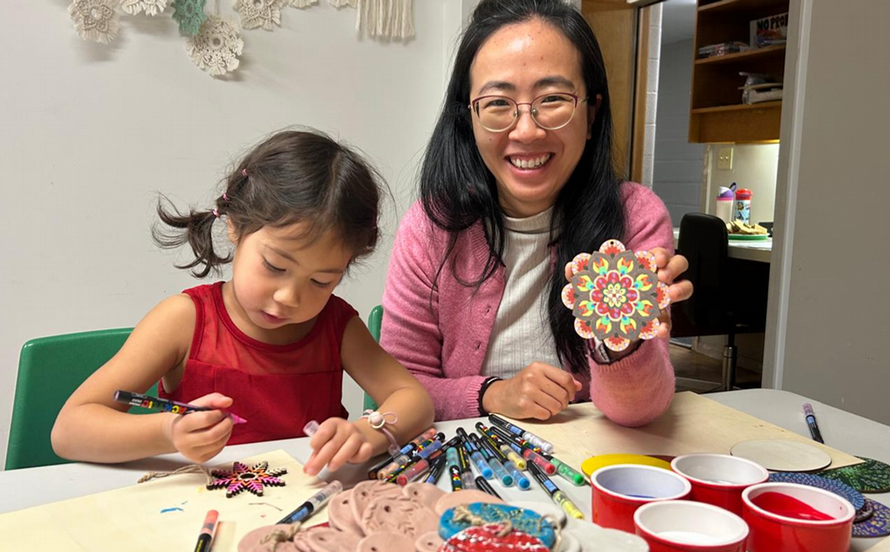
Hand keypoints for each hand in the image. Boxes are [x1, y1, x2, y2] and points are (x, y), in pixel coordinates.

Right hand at [164, 393, 233, 462]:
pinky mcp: (200, 459)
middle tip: (229, 418)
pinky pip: (218, 450)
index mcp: (181, 425)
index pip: (205, 419)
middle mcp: (184, 442)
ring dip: (227, 432)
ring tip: (226, 424)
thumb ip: (213, 399)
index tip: (222, 410)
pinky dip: (224, 440)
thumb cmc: (189, 416)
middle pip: (213, 435)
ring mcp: (191, 453)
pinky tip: (221, 433)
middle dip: (226, 424)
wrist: (177, 433)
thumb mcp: (198, 404)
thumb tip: (228, 401)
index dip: (218, 413)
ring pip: (218, 443)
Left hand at [303, 418, 373, 475]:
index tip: (312, 447)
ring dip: (338, 459)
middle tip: (313, 470)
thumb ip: (316, 454)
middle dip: (321, 458)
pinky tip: (351, 461)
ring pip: (349, 448)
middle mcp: (346, 428)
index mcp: (333, 424)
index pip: (325, 430)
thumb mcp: (325, 442)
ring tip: (330, 467)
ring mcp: (358, 436)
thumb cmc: (338, 439)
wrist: (358, 435)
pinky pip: (363, 452)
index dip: (319, 438)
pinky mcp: (367, 446)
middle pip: (333, 443)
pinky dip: (357, 458)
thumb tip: (307, 468)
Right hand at [482, 362, 581, 420]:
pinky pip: (546, 414)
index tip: (570, 394)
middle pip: (563, 394)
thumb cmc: (522, 385)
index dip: (572, 389)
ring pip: (556, 406)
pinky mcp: (524, 405)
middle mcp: (532, 377)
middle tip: (558, 403)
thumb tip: (579, 385)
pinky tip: (538, 410)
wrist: (500, 395)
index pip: (565, 378)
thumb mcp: (539, 376)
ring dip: (555, 410)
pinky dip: (545, 415)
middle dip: (564, 402)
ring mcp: (528, 391)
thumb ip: (559, 379)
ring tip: (547, 406)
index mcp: (538, 367)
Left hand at [563, 248, 693, 340]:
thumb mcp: (591, 288)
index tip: (654, 260)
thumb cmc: (604, 300)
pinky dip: (665, 326)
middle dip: (673, 266)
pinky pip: (670, 322)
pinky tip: (658, 329)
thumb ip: (580, 276)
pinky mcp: (660, 321)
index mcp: (640, 268)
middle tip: (662, 276)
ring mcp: (661, 300)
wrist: (607, 329)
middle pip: (678, 264)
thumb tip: (570, 267)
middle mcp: (655, 280)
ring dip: (679, 289)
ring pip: (684, 287)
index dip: (661, 254)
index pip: (658, 253)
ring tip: (667, 296)